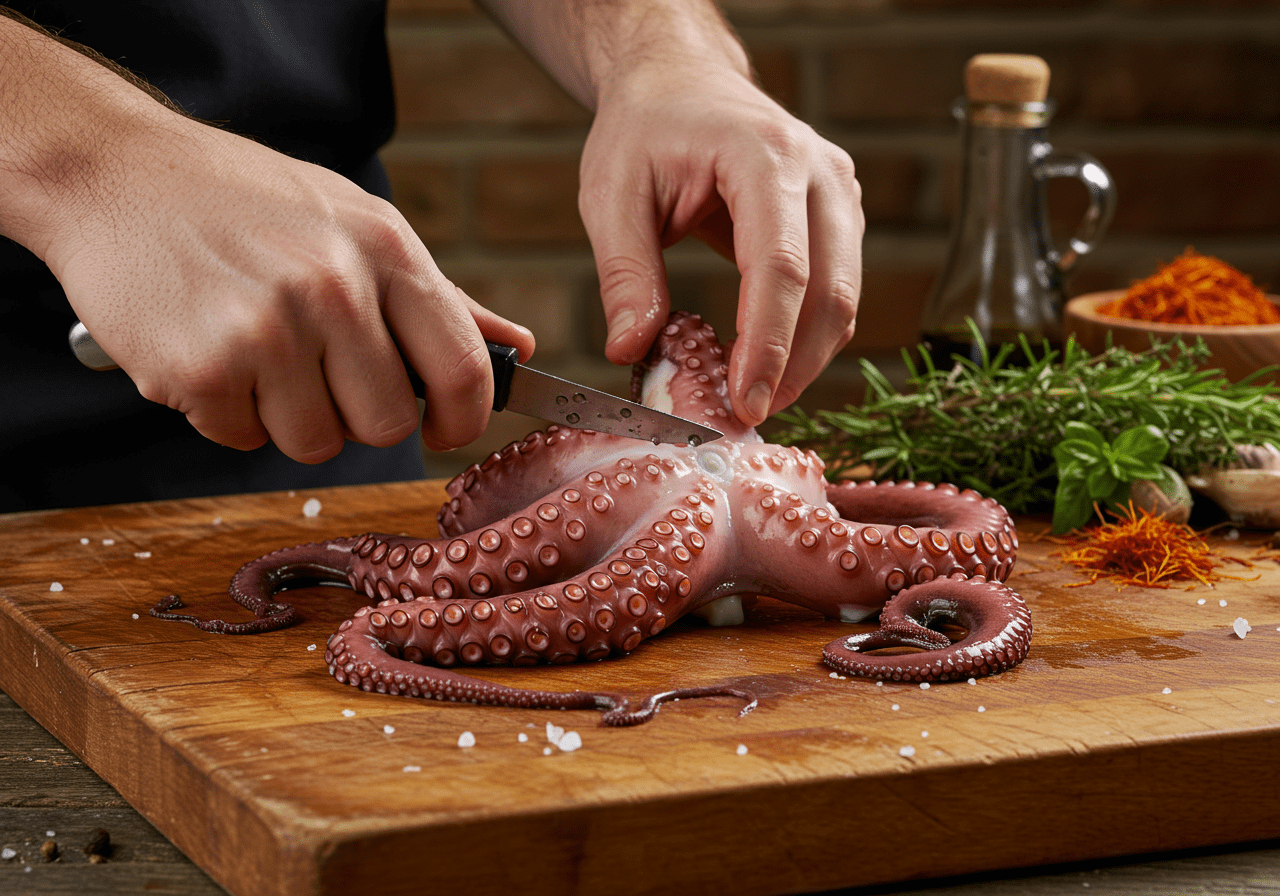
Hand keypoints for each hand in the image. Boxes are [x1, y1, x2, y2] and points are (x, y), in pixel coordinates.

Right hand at [44, 115, 533, 459]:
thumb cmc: (245, 201)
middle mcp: (334, 289)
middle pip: (387, 424)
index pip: (463, 368)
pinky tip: (208, 354)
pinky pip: (240, 437)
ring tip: (257, 358)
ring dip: (287, 419)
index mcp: (385, 250)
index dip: (463, 418)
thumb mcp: (356, 223)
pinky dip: (225, 413)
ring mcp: (267, 330)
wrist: (115, 173)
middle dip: (357, 418)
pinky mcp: (202, 367)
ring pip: (314, 443)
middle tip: (318, 377)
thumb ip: (440, 298)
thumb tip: (518, 346)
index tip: (446, 429)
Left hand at [579, 57, 863, 425]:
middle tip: (748, 417)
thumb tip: (632, 350)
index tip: (744, 402)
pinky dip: (807, 336)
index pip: (780, 266)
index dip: (768, 344)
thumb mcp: (612, 194)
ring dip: (806, 360)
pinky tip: (766, 365)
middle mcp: (819, 171)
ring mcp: (840, 191)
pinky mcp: (840, 214)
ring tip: (753, 400)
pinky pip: (837, 289)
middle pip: (830, 291)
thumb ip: (625, 273)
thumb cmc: (646, 129)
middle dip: (794, 367)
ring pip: (844, 298)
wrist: (682, 82)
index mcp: (762, 156)